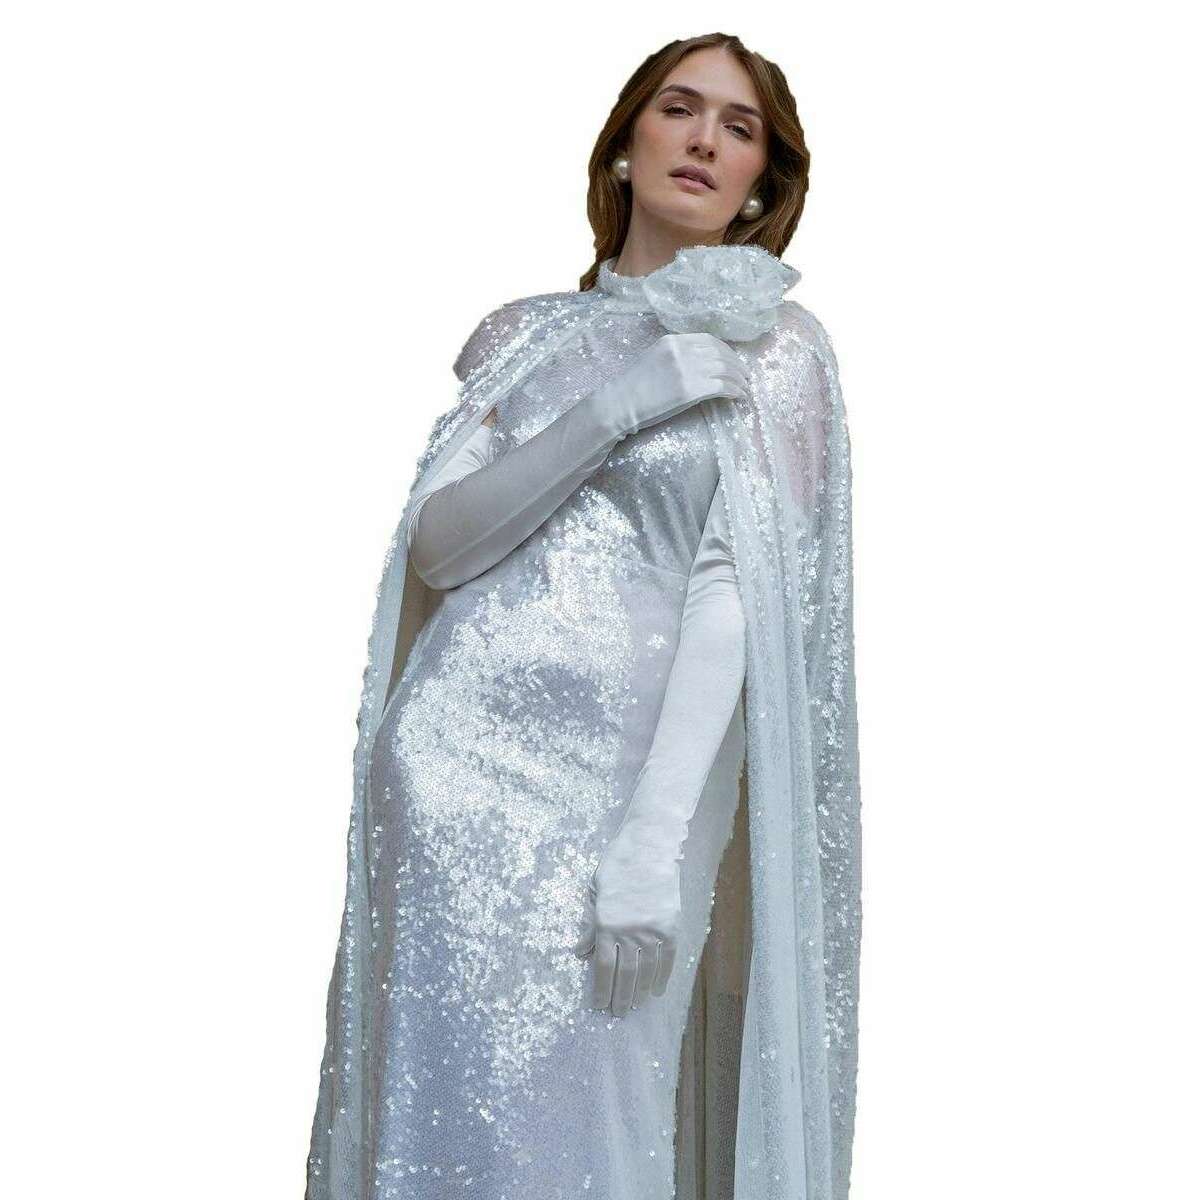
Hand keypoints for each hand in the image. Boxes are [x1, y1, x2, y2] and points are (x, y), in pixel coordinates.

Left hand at [572, 819, 682, 1016]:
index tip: (599, 1006)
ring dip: (640, 992)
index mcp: (606, 924)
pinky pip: (667, 959)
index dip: (601, 990)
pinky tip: (657, 990)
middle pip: (624, 975)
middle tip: (618, 1013)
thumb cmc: (617, 865)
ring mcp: (652, 930)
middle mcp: (628, 932)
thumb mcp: (595, 892)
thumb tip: (580, 952)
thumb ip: (589, 924)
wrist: (649, 847)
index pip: (602, 967)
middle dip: (620, 997)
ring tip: (635, 1005)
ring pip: (646, 971)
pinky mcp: (671, 926)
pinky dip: (662, 977)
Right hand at [586, 332, 749, 440]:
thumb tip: (699, 364)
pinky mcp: (691, 390)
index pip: (708, 340)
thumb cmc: (632, 388)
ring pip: (725, 369)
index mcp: (672, 341)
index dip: (726, 351)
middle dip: (737, 365)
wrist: (619, 404)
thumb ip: (675, 356)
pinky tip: (738, 397)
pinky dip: (735, 391)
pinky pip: (722, 387)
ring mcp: (687, 370)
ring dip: (739, 379)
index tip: (733, 361)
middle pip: (721, 353)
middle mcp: (682, 351)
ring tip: (745, 388)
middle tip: (745, 376)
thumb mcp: (653, 359)